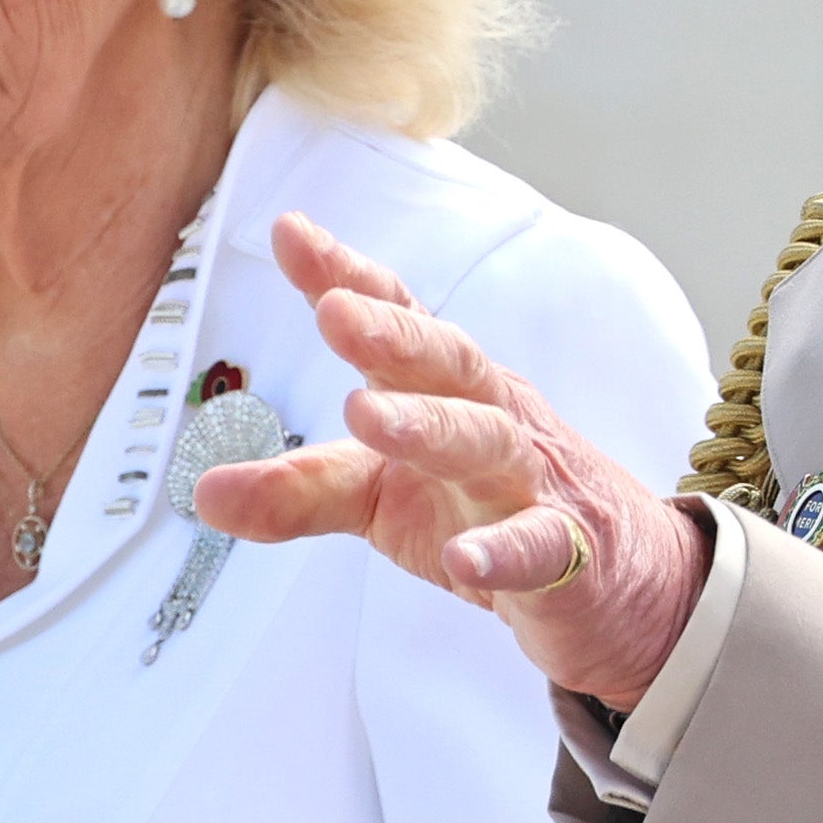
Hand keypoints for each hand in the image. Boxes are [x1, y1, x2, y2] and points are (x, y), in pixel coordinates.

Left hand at [188, 212, 708, 706]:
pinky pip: (537, 548)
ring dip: (429, 425)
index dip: (349, 276)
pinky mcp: (568, 556)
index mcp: (446, 391)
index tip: (290, 234)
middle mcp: (494, 418)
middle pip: (449, 363)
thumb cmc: (490, 514)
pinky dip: (502, 551)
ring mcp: (533, 483)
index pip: (400, 320)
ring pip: (487, 440)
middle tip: (335, 312)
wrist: (619, 587)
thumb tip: (203, 491)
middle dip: (394, 334)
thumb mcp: (381, 500)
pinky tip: (464, 560)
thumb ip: (298, 489)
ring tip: (367, 414)